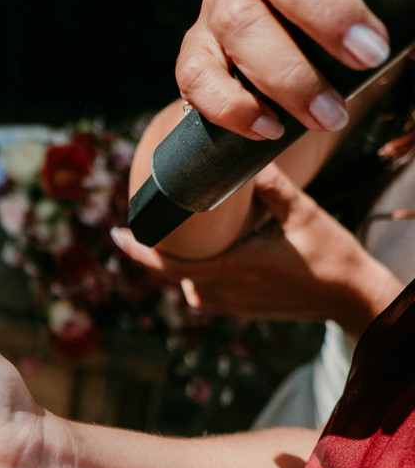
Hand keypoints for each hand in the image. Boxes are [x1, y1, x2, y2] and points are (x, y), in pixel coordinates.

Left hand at [113, 164, 401, 335]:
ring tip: (181, 232)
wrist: (352, 297)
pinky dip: (200, 271)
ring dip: (183, 259)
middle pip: (173, 270)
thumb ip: (268, 185)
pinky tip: (206, 252)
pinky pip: (203, 291)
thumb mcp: (301, 212)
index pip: (167, 265)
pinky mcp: (236, 311)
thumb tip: (239, 157)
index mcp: (230, 268)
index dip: (137, 250)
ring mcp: (228, 305)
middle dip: (160, 246)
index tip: (114, 234)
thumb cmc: (329, 254)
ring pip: (187, 280)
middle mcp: (222, 292)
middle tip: (152, 218)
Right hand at [177, 0, 389, 139]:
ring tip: (328, 116)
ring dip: (287, 77)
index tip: (378, 35)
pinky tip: (269, 128)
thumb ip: (399, 18)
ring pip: (237, 24)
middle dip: (323, 13)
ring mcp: (217, 8)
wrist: (288, 78)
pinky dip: (231, 106)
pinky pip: (196, 75)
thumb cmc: (340, 39)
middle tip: (368, 60)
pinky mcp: (194, 55)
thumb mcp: (374, 18)